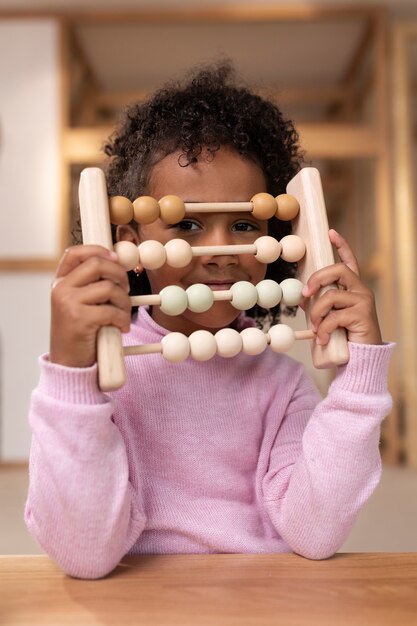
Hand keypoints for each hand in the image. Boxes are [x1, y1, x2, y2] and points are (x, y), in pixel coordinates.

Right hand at [50, 245, 130, 367]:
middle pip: (97, 264)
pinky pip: (111, 311)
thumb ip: (90, 285)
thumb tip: (118, 262)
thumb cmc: (80, 333)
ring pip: (109, 288)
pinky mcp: (79, 319)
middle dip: (119, 274)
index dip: (99, 250)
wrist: (68, 364)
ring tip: (123, 315)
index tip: (116, 258)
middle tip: (127, 290)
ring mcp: (68, 303)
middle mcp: (61, 289)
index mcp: (60, 282)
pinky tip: (121, 328)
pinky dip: (122, 319)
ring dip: (125, 302)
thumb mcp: (79, 304)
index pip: (75, 253)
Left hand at [301, 229, 382, 345]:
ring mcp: (363, 302)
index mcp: (354, 288)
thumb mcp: (330, 317)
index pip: (349, 262)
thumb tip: (302, 298)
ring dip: (316, 314)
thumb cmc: (344, 337)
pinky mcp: (362, 315)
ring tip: (315, 329)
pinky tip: (323, 339)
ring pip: (330, 297)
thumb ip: (321, 304)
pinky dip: (323, 329)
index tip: (331, 232)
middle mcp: (361, 291)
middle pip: (338, 270)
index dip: (342, 246)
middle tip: (305, 294)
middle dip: (317, 279)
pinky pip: (333, 317)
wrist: (361, 359)